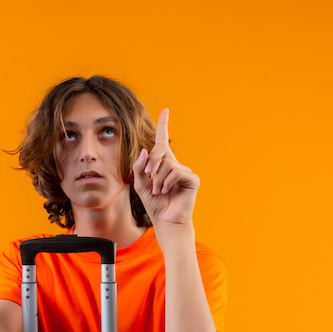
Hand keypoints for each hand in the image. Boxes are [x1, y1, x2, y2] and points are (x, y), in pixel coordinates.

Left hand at [132, 109, 198, 228]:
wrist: (165, 220)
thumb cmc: (154, 203)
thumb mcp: (140, 184)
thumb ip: (140, 166)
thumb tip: (146, 150)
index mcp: (163, 163)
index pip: (163, 140)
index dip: (164, 124)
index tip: (166, 110)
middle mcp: (175, 164)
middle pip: (160, 150)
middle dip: (151, 163)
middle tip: (148, 178)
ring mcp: (184, 171)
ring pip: (166, 164)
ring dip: (157, 179)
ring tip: (159, 190)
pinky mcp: (192, 179)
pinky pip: (175, 172)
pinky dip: (166, 182)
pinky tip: (166, 191)